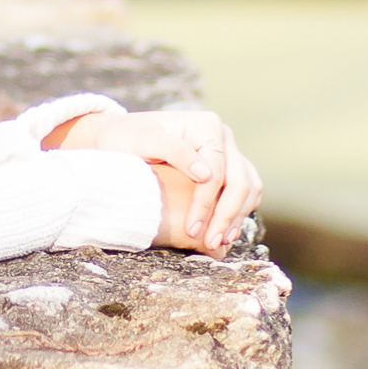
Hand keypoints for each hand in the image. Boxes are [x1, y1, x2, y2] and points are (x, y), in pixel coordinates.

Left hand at [46, 110, 262, 254]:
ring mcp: (227, 150)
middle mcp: (222, 136)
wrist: (119, 135)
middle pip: (239, 181)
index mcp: (206, 125)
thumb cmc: (125, 138)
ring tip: (219, 242)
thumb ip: (174, 151)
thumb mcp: (142, 141)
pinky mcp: (226, 166)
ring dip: (237, 216)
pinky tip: (223, 231)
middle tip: (210, 243)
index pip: (216, 171)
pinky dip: (238, 211)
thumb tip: (207, 175)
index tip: (191, 230)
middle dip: (226, 215)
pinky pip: (244, 190)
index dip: (206, 203)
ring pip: (248, 187)